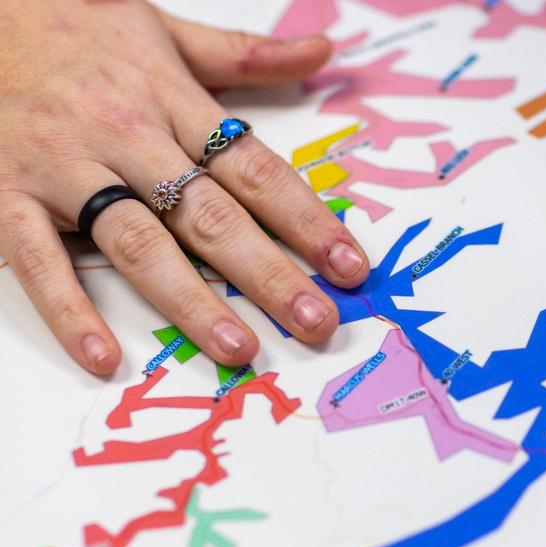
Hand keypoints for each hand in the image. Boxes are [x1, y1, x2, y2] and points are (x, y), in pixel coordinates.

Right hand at [0, 0, 369, 374]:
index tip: (351, 266)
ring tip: (239, 347)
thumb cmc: (74, 26)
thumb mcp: (164, 31)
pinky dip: (68, 308)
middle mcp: (126, 135)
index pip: (256, 170)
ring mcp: (63, 167)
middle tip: (317, 321)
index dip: (307, 220)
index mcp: (171, 99)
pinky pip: (37, 259)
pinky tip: (104, 356)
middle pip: (210, 214)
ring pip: (137, 242)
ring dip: (191, 300)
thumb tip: (325, 50)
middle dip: (269, 273)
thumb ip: (246, 55)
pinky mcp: (5, 192)